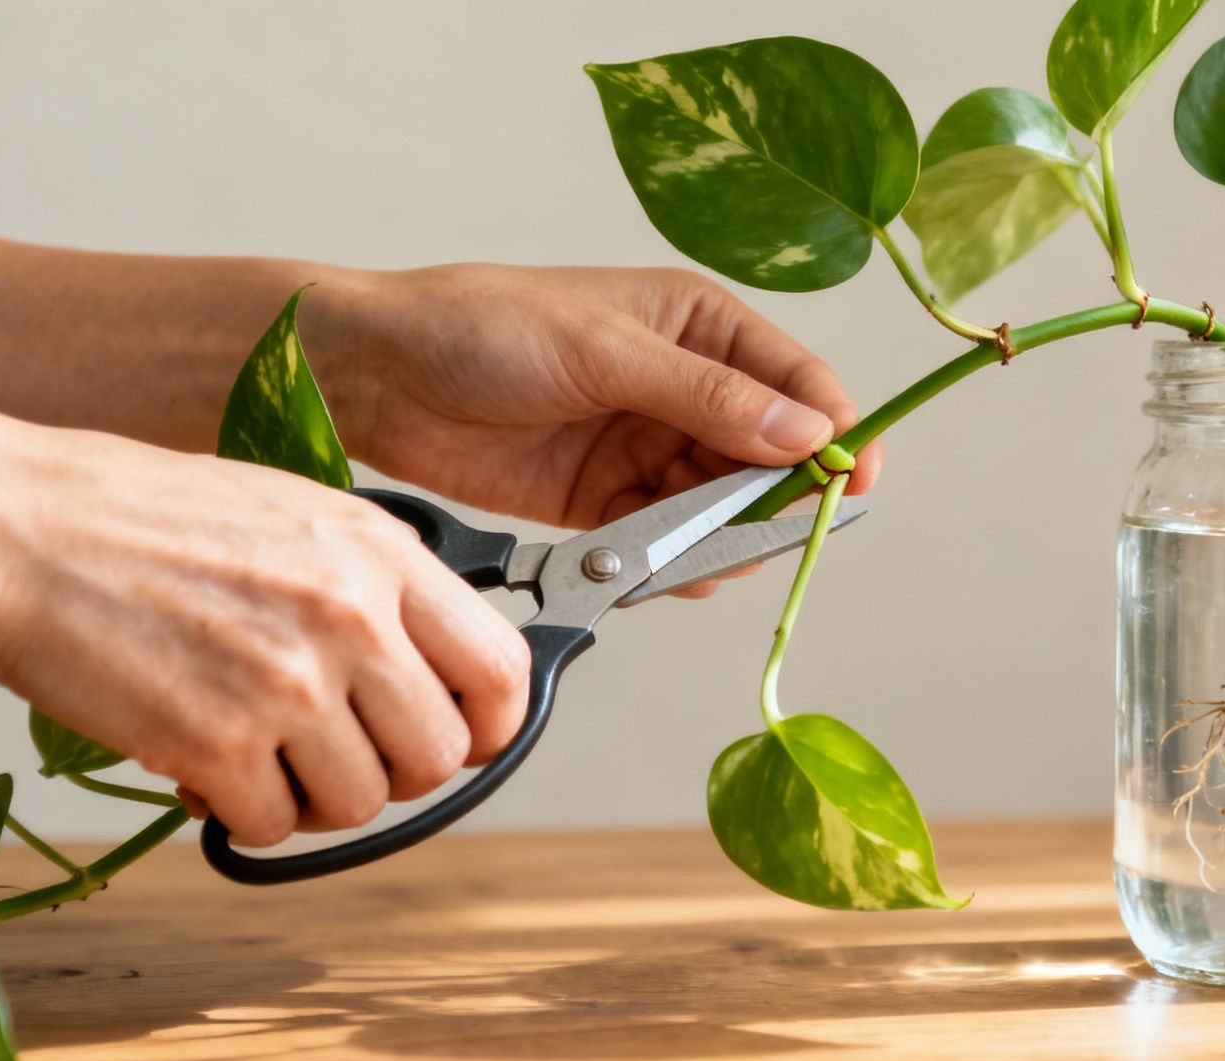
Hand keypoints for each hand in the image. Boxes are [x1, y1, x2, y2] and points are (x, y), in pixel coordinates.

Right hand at [0, 423, 530, 845]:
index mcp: (379, 555)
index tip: (464, 741)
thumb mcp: (292, 515)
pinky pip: (269, 823)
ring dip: (311, 797)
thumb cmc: (140, 518)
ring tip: (257, 752)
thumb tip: (434, 668)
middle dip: (391, 771)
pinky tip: (201, 765)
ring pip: (360, 802)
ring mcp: (287, 681)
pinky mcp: (215, 740)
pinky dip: (239, 812)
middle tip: (334, 752)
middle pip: (438, 756)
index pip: (500, 669)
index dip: (492, 726)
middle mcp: (351, 617)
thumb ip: (371, 586)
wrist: (14, 526)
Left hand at [306, 265, 881, 581]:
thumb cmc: (480, 328)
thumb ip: (707, 398)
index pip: (797, 382)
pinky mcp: (606, 501)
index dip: (836, 433)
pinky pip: (668, 539)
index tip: (849, 486)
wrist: (375, 376)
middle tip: (769, 537)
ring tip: (707, 558)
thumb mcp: (604, 351)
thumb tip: (805, 432)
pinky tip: (671, 573)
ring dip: (725, 537)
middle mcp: (686, 385)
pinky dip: (678, 561)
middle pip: (770, 455)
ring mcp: (646, 446)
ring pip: (722, 505)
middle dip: (778, 499)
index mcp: (699, 323)